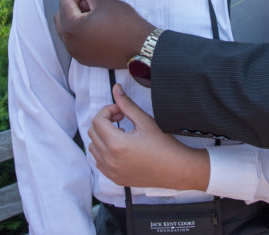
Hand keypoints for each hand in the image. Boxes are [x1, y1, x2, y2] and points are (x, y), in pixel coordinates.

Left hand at [55, 0, 154, 68]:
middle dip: (73, 6)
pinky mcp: (86, 59)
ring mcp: (77, 53)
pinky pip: (76, 43)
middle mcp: (70, 43)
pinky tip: (97, 27)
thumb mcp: (105, 1)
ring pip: (68, 31)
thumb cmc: (124, 25)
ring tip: (95, 13)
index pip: (65, 3)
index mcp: (72, 28)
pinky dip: (81, 32)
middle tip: (90, 0)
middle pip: (62, 18)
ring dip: (76, 19)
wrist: (141, 48)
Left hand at [88, 84, 208, 190]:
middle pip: (93, 132)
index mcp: (117, 144)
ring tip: (121, 134)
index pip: (97, 120)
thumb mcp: (144, 121)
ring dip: (103, 136)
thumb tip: (116, 89)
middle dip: (104, 122)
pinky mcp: (115, 178)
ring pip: (93, 147)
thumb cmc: (164, 146)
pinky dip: (104, 151)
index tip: (120, 111)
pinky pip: (99, 161)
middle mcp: (110, 160)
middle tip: (121, 119)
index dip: (108, 111)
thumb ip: (126, 104)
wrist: (175, 169)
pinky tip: (120, 148)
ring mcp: (111, 171)